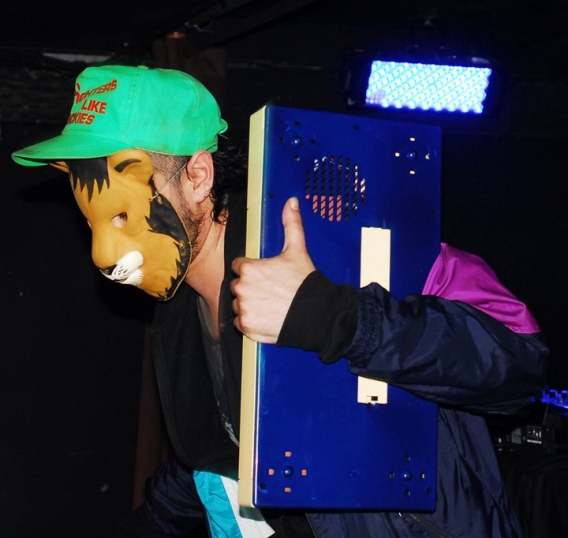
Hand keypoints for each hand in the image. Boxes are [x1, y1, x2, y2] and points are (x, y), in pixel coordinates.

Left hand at [231, 197, 315, 342]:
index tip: (265, 277)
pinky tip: (265, 317)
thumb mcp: (297, 251)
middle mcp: (241, 288)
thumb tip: (291, 202)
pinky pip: (239, 322)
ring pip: (238, 304)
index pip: (239, 266)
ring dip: (248, 305)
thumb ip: (291, 225)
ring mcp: (243, 308)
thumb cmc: (304, 283)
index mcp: (249, 268)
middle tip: (269, 292)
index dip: (252, 270)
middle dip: (249, 288)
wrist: (315, 314)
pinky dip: (249, 321)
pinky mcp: (246, 326)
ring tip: (268, 305)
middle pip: (237, 286)